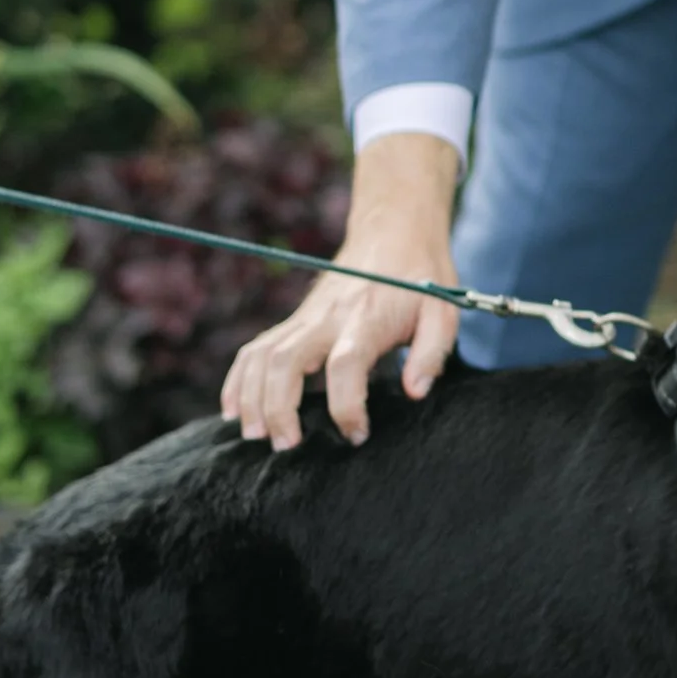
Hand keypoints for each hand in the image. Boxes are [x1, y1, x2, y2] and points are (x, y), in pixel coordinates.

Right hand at [220, 132, 461, 451]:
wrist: (395, 232)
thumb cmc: (422, 280)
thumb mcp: (444, 313)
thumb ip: (430, 355)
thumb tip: (414, 392)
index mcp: (366, 320)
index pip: (345, 364)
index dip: (347, 405)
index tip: (357, 435)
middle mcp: (328, 318)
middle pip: (286, 361)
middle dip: (278, 407)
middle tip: (287, 445)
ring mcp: (306, 318)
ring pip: (262, 355)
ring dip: (251, 397)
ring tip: (255, 435)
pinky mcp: (296, 320)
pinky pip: (256, 347)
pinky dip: (238, 377)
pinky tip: (232, 409)